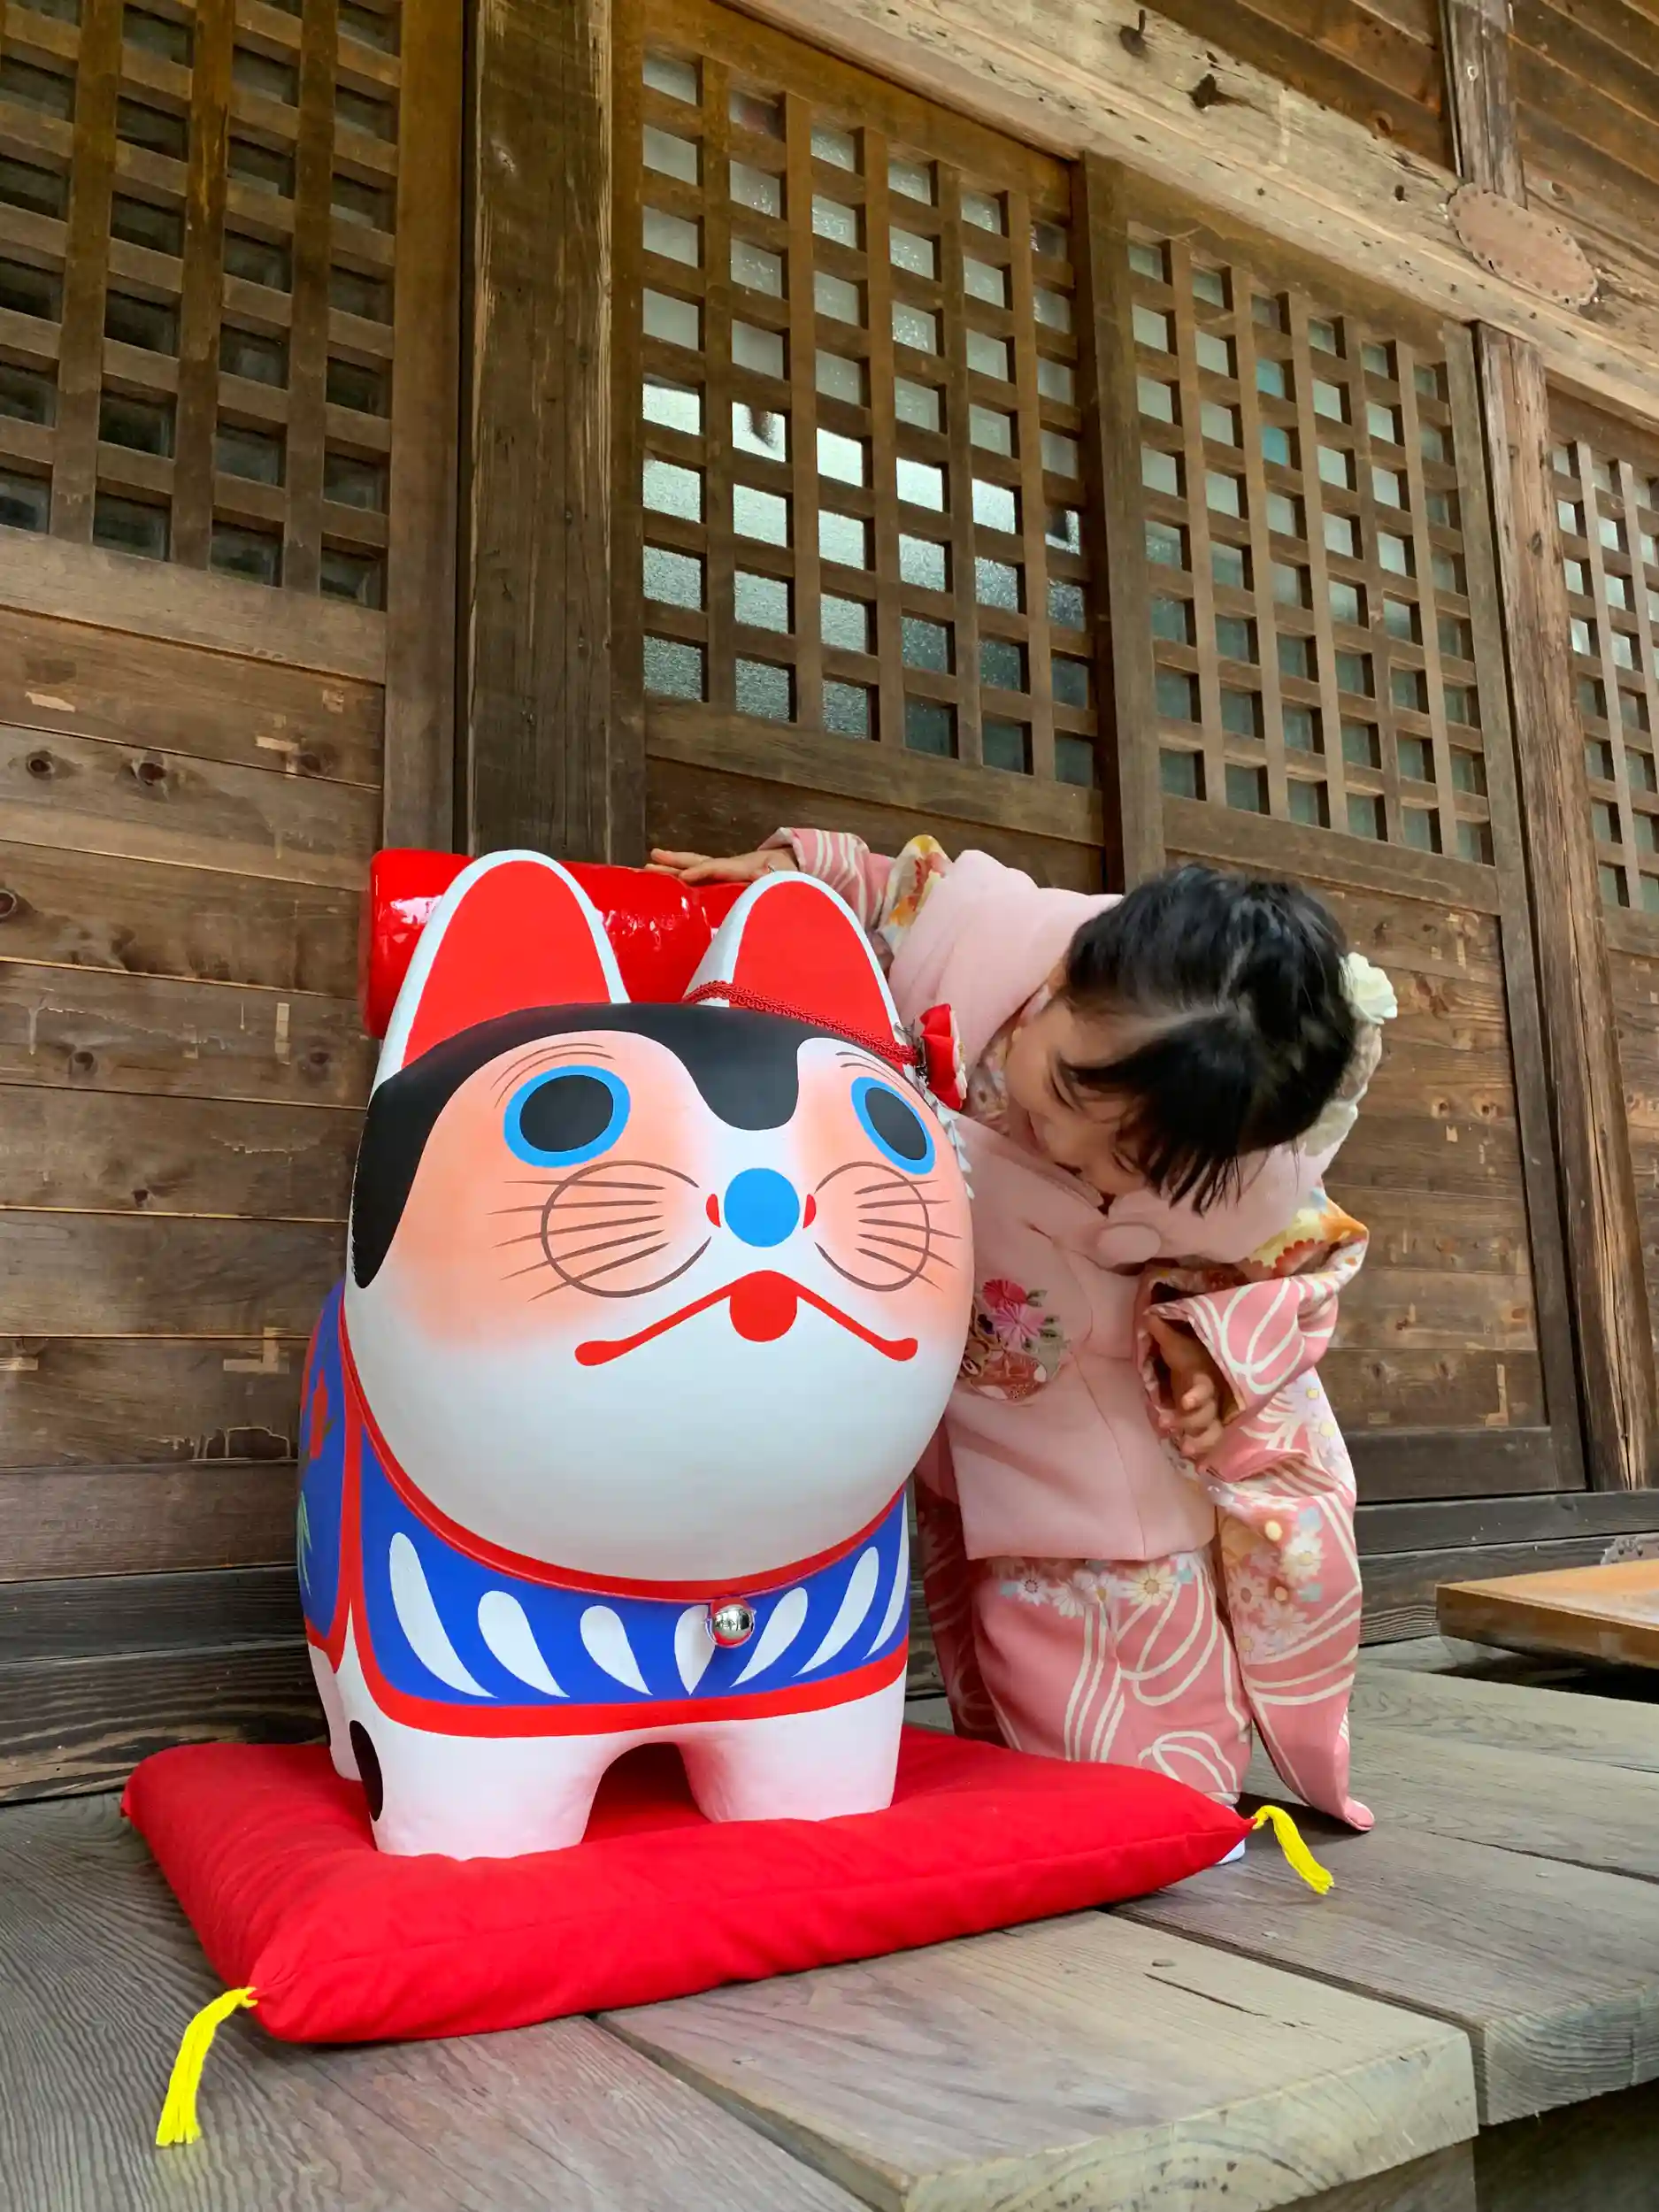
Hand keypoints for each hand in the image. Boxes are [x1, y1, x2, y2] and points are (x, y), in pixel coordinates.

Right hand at [647, 847, 797, 885]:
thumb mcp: (786, 878)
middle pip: (698, 861)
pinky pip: (700, 877)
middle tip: (650, 861)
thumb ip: (773, 880)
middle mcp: (729, 866)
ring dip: (672, 866)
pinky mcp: (724, 879)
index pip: (717, 867)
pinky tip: (667, 882)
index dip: (701, 872)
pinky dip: (682, 876)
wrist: (792, 865)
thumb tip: (761, 879)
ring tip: (648, 864)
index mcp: (744, 867)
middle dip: (675, 862)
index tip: (683, 878)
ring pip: (694, 866)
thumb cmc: (788, 875)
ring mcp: (725, 871)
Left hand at [1147, 1314, 1234, 1460]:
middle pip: (1206, 1414)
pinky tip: (1200, 1470)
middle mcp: (1214, 1399)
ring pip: (1212, 1431)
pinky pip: (1213, 1443)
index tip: (1185, 1401)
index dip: (1196, 1394)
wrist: (1216, 1363)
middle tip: (1168, 1427)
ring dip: (1200, 1442)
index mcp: (1204, 1378)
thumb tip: (1148, 1315)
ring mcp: (1214, 1415)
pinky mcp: (1212, 1426)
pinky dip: (1208, 1456)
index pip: (1203, 1387)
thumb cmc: (1193, 1353)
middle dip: (1190, 1422)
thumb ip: (1163, 1332)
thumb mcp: (1178, 1343)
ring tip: (1185, 1450)